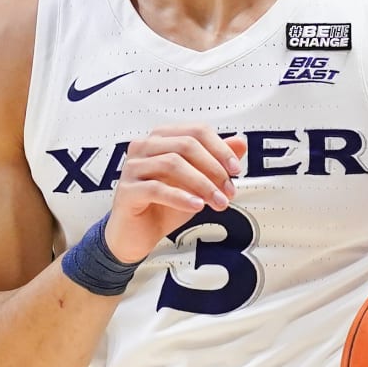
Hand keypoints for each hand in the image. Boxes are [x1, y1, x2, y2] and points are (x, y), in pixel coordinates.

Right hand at [103, 125, 247, 263]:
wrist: (137, 235)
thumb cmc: (164, 205)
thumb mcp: (197, 183)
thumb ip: (216, 161)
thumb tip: (240, 141)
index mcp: (161, 138)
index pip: (196, 131)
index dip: (220, 148)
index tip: (236, 170)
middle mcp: (144, 146)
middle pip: (186, 144)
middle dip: (214, 168)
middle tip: (229, 191)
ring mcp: (133, 167)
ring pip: (172, 163)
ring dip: (202, 184)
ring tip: (218, 202)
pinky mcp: (127, 190)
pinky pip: (157, 188)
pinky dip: (181, 197)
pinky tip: (197, 206)